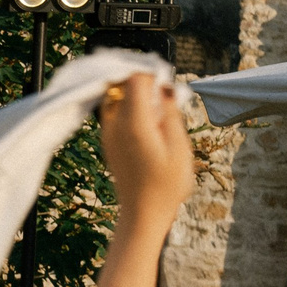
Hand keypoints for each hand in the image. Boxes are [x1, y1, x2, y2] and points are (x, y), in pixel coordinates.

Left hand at [98, 76, 193, 232]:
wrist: (143, 212)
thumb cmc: (167, 184)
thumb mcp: (179, 146)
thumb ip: (169, 112)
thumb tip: (164, 86)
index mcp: (133, 123)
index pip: (135, 79)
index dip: (152, 74)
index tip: (167, 82)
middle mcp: (114, 124)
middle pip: (121, 84)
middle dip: (141, 81)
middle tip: (162, 94)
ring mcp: (107, 133)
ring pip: (115, 95)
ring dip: (133, 93)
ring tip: (155, 106)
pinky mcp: (107, 140)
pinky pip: (112, 111)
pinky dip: (127, 106)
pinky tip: (146, 119)